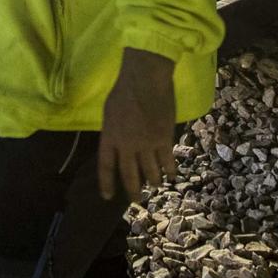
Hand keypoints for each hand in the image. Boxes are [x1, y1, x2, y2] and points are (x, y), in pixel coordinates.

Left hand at [98, 48, 177, 201]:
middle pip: (129, 175)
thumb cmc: (124, 90)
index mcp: (110, 138)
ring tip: (155, 186)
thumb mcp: (109, 112)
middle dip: (133, 190)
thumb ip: (112, 132)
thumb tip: (116, 145)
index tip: (107, 197)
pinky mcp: (164, 139)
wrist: (145, 78)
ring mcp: (146, 144)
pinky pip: (167, 161)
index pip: (106, 167)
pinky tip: (171, 176)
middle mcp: (126, 146)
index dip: (106, 184)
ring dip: (153, 181)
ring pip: (151, 172)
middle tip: (137, 199)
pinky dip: (169, 171)